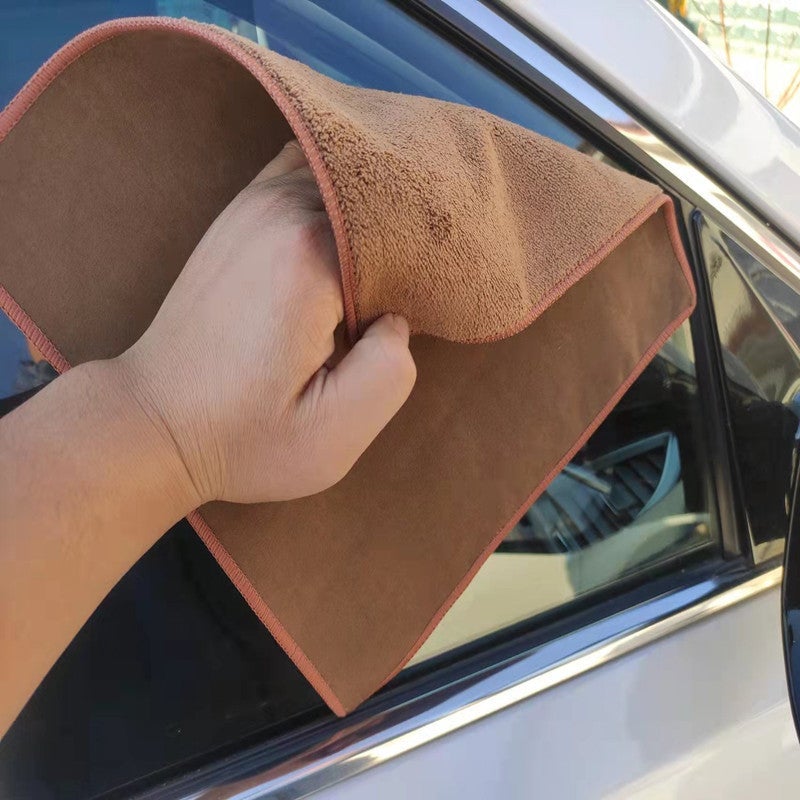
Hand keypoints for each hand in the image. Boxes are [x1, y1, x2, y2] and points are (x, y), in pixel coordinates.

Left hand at [116, 141, 416, 505]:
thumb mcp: (332, 436)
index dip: (433, 254)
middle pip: (378, 189)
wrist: (154, 422)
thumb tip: (396, 317)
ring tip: (395, 248)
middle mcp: (280, 212)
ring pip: (345, 172)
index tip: (443, 287)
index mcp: (311, 259)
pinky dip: (338, 189)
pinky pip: (306, 171)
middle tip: (428, 270)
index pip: (405, 224)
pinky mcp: (239, 214)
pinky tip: (350, 225)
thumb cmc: (242, 437)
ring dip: (376, 204)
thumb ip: (390, 371)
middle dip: (410, 224)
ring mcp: (253, 204)